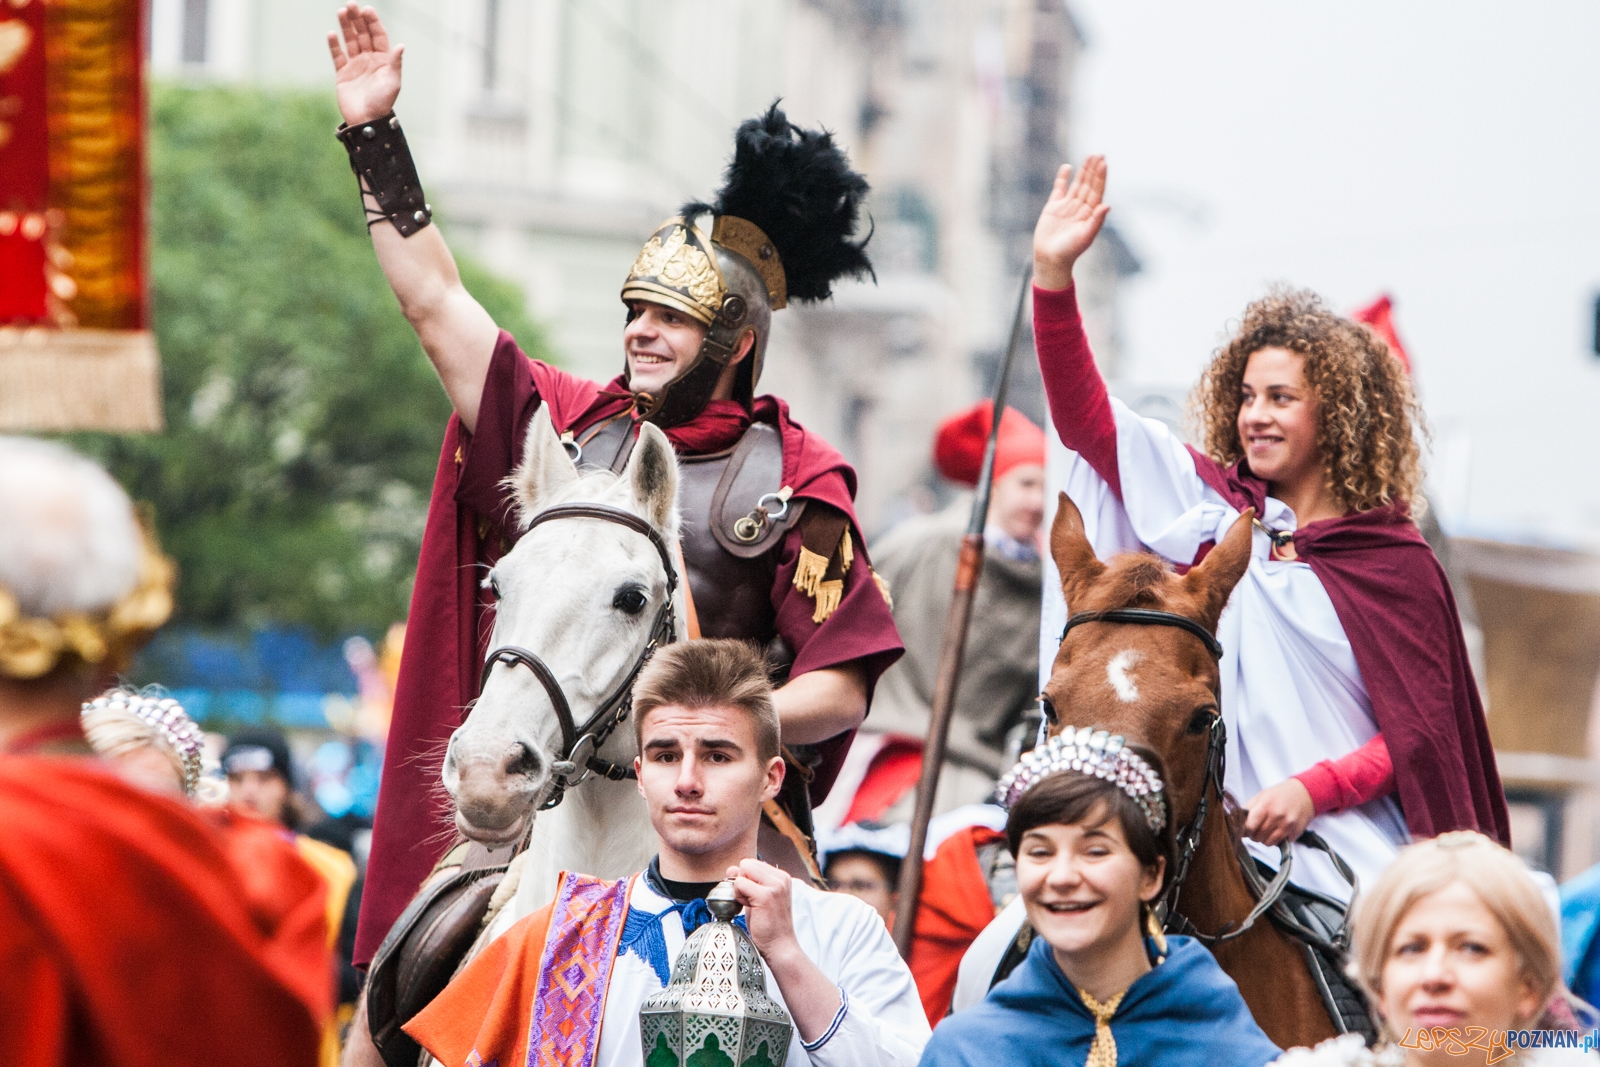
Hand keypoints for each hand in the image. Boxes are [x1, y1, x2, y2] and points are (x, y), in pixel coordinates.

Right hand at [327, 3, 403, 125]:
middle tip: (351, 4)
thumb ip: (395, 63)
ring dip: (346, 26)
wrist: (367, 121)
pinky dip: (334, 45)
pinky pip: (338, 56)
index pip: (378, 36)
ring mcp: (356, 65)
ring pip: (350, 41)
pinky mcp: (343, 74)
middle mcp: (369, 60)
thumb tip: (401, 46)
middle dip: (357, 19)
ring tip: (342, 11)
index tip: (366, 10)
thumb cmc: (383, 103)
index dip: (372, 22)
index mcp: (383, 60)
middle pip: (363, 34)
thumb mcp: (392, 83)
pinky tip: (332, 33)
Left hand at [728, 858, 800, 963]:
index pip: (752, 863)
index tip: (753, 897)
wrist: (780, 947)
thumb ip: (746, 882)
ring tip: (752, 906)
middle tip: (751, 902)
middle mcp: (780, 878)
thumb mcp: (757, 898)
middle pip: (746, 864)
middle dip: (742, 881)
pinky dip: (739, 897)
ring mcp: (775, 886)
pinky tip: (750, 909)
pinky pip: (739, 884)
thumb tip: (731, 868)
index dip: (746, 879)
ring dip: (740, 889)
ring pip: (742, 871)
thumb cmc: (768, 926)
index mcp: (781, 876)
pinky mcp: (765, 896)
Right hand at [1032, 155, 1109, 290]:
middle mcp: (1080, 208)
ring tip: (1089, 156)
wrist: (1050, 258)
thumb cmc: (1069, 251)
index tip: (1103, 163)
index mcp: (1090, 214)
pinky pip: (1059, 189)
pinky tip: (1067, 167)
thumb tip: (1107, 205)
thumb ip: (1096, 220)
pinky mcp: (1053, 207)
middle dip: (1094, 170)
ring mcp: (1067, 206)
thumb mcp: (1085, 236)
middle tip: (1099, 154)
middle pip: (1089, 184)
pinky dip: (1063, 178)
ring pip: (1077, 184)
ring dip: (1083, 171)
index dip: (1100, 177)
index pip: (1097, 191)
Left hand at [1243, 778, 1314, 846]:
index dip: (1245, 831)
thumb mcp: (1262, 796)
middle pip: (1258, 837)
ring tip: (1267, 829)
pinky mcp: (1295, 832)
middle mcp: (1277, 816)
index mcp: (1266, 805)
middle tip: (1258, 828)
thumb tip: (1235, 821)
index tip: (1245, 830)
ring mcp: (1288, 825)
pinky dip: (1276, 839)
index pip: (1250, 826)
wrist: (1305, 794)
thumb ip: (1248, 809)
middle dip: (1255, 834)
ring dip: (1265, 839)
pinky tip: (1278, 830)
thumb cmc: (1280, 794)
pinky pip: (1279, 843)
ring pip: (1268, 843)